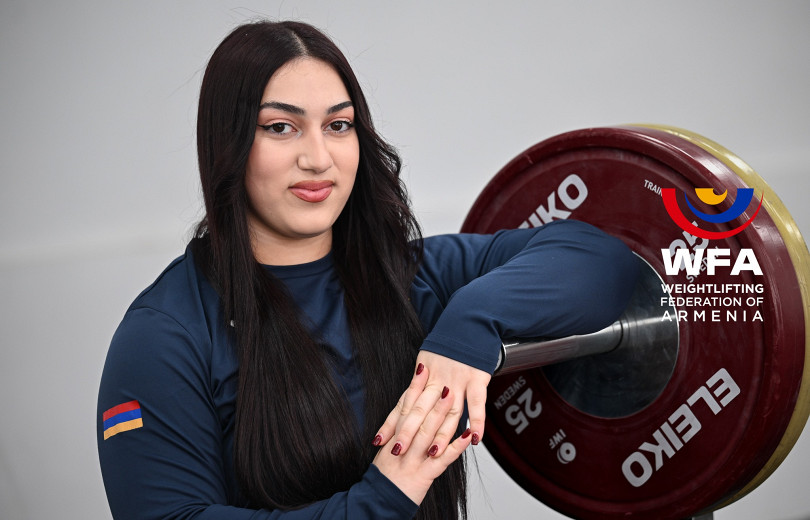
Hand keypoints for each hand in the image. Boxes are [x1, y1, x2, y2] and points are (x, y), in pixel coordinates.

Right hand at [372, 363, 472, 504]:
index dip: (414, 386)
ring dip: (442, 414)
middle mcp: (403, 446)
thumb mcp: (387, 451)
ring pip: (429, 433)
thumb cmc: (385, 477)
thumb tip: (407, 414)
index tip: (422, 368)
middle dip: (430, 395)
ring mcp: (415, 459)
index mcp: (393, 437)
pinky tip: (470, 434)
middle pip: (417, 416)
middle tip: (441, 375)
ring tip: (453, 396)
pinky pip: (444, 459)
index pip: (404, 407)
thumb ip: (397, 432)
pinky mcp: (425, 474)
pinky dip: (457, 446)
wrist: (378, 502)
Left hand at [373, 350, 490, 458]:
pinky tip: (474, 438)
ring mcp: (458, 380)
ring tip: (433, 452)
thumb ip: (418, 385)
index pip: (402, 404)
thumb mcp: (426, 362)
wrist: (468, 322)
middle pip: (420, 410)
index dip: (390, 423)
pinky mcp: (477, 378)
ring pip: (448, 410)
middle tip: (398, 451)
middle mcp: (437, 380)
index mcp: (422, 377)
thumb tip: (405, 406)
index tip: (379, 441)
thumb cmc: (447, 345)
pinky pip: (477, 402)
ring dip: (441, 433)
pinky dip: (477, 420)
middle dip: (409, 432)